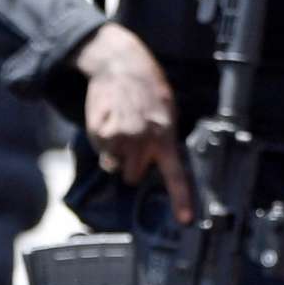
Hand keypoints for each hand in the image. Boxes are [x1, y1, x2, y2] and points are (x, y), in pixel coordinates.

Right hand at [75, 22, 192, 221]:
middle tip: (132, 144)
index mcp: (165, 136)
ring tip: (121, 128)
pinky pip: (101, 151)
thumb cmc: (147, 87)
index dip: (181, 200)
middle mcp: (143, 141)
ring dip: (115, 153)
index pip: (176, 174)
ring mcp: (119, 138)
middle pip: (134, 176)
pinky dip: (102, 142)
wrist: (119, 64)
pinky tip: (110, 121)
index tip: (184, 220)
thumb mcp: (166, 111)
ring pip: (114, 166)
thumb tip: (162, 162)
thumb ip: (164, 138)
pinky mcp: (99, 133)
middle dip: (132, 166)